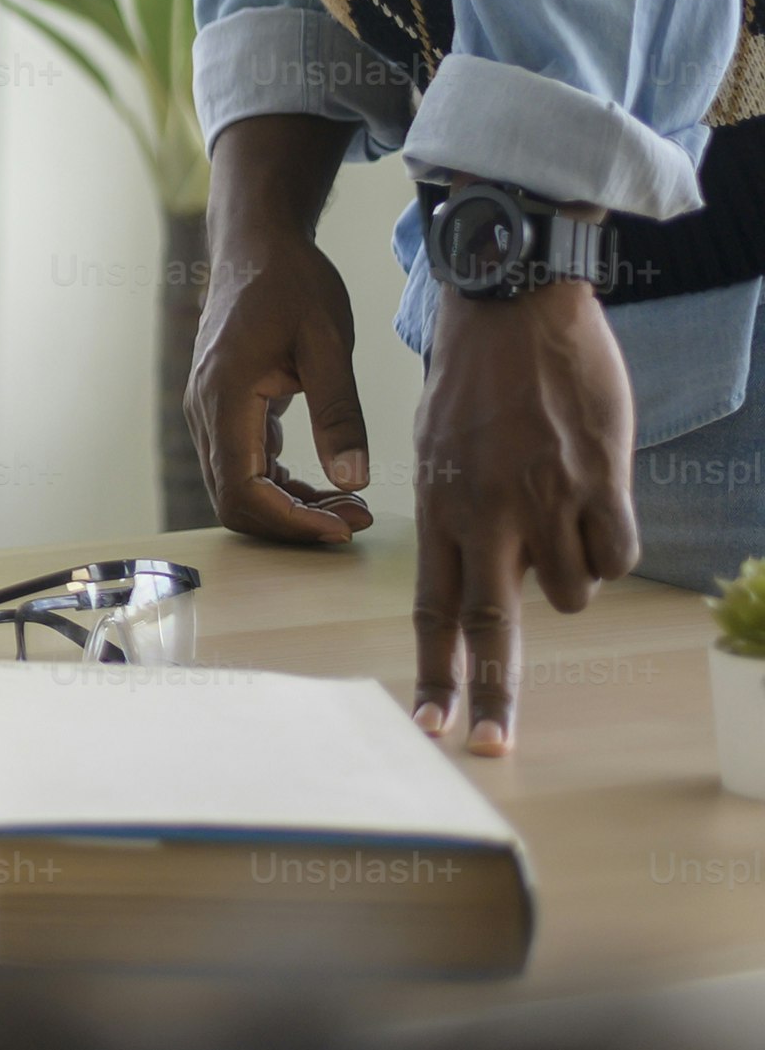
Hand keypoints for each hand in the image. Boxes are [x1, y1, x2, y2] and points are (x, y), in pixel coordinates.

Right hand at [192, 113, 372, 543]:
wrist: (257, 245)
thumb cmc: (292, 283)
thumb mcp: (328, 343)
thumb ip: (339, 413)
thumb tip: (353, 480)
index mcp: (226, 397)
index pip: (243, 490)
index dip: (292, 521)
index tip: (344, 526)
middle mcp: (205, 412)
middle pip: (234, 501)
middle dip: (294, 523)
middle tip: (356, 518)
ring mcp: (208, 412)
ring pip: (236, 488)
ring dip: (289, 508)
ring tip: (349, 503)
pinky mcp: (222, 409)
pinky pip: (242, 466)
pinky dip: (280, 486)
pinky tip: (326, 481)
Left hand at [413, 277, 636, 755]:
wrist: (515, 304)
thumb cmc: (475, 377)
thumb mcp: (437, 449)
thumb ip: (460, 518)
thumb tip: (490, 580)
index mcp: (438, 508)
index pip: (432, 610)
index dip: (435, 672)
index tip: (431, 724)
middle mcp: (486, 514)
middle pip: (491, 627)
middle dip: (491, 694)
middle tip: (491, 746)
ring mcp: (546, 501)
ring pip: (572, 591)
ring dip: (572, 571)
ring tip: (559, 507)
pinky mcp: (601, 482)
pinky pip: (617, 555)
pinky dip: (612, 544)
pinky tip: (597, 501)